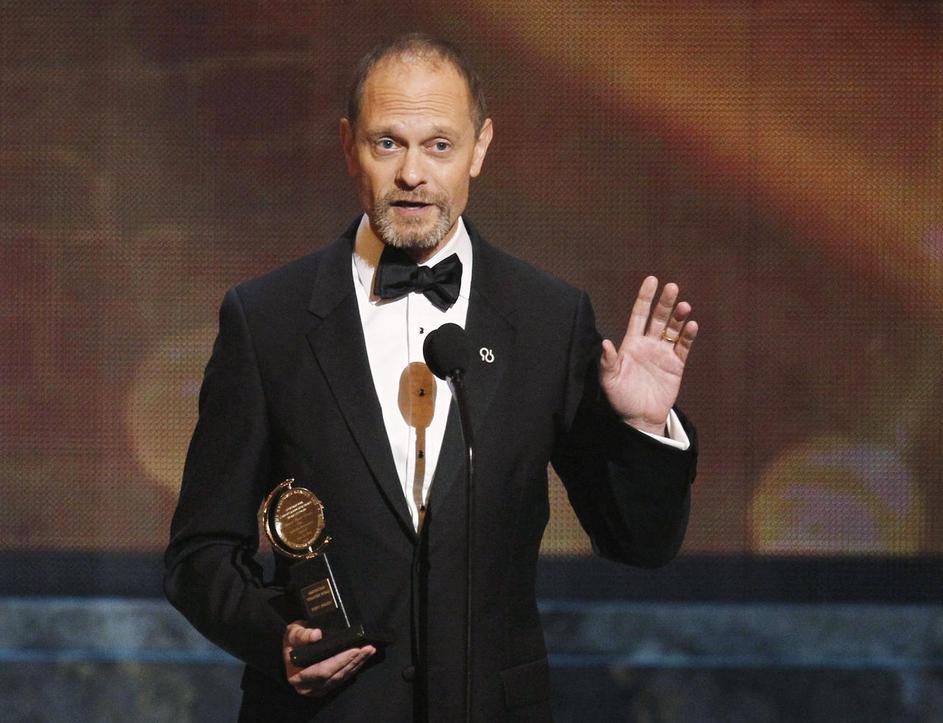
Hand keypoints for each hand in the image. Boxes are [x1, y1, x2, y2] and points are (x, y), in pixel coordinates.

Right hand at [283, 622, 375, 696]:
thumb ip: (302, 635)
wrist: (290, 649)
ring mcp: (317, 690)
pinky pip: (341, 679)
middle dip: (354, 661)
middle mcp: (307, 687)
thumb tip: (317, 635)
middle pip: (335, 676)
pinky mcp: (325, 688)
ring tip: (369, 652)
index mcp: (297, 675)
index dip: (340, 661)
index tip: (355, 649)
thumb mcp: (292, 633)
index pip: (323, 670)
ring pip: (341, 678)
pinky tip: (362, 659)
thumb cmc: (291, 642)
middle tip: (368, 649)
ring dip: (357, 664)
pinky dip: (353, 668)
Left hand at [600, 276, 697, 434]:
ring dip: (678, 317)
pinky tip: (691, 326)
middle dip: (665, 302)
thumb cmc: (620, 398)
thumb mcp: (609, 380)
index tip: (652, 280)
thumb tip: (605, 343)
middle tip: (672, 287)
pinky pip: (683, 347)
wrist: (639, 418)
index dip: (645, 298)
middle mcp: (648, 344)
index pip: (639, 315)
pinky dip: (688, 336)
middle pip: (658, 318)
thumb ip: (608, 361)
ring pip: (673, 329)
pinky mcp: (676, 365)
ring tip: (684, 306)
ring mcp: (663, 353)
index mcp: (631, 343)